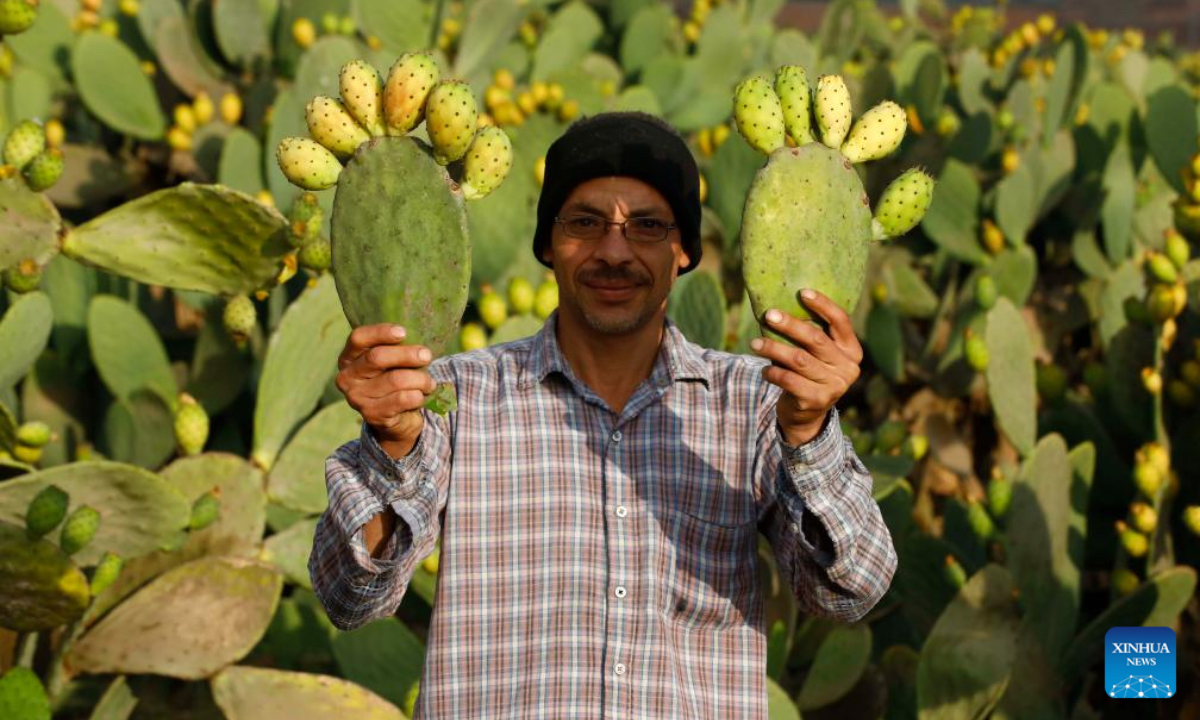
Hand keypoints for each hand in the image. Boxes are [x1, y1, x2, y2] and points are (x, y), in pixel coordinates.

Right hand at [335, 324, 436, 452]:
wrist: (394, 419)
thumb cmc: (393, 381)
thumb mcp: (390, 363)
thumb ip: (396, 350)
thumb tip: (419, 346)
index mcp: (348, 358)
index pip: (358, 338)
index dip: (380, 333)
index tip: (403, 332)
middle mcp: (347, 378)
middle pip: (377, 358)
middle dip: (407, 354)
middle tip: (426, 355)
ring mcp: (357, 398)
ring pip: (396, 380)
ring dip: (420, 379)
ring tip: (429, 382)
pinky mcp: (372, 415)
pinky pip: (403, 399)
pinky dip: (419, 396)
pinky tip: (421, 396)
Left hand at [749, 289, 863, 445]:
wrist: (807, 414)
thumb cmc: (809, 373)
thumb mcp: (817, 355)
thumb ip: (811, 334)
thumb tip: (781, 306)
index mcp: (852, 350)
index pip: (841, 321)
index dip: (823, 305)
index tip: (802, 292)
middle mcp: (848, 368)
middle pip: (816, 339)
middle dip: (790, 325)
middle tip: (768, 315)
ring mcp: (834, 385)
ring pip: (798, 359)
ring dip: (773, 348)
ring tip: (754, 344)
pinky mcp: (817, 400)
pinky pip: (789, 380)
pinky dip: (773, 372)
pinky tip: (764, 369)